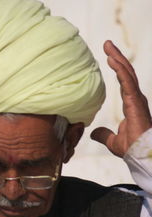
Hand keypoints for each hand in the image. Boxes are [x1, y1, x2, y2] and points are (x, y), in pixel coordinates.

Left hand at [91, 40, 151, 156]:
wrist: (140, 154)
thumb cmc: (131, 148)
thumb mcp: (112, 140)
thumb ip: (104, 135)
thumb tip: (94, 134)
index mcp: (131, 103)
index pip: (124, 80)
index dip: (117, 68)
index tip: (109, 57)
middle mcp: (135, 97)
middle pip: (126, 72)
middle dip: (117, 57)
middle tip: (107, 44)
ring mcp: (137, 98)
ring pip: (127, 72)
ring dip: (117, 58)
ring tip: (108, 46)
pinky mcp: (136, 101)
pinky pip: (127, 81)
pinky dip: (120, 69)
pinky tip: (112, 59)